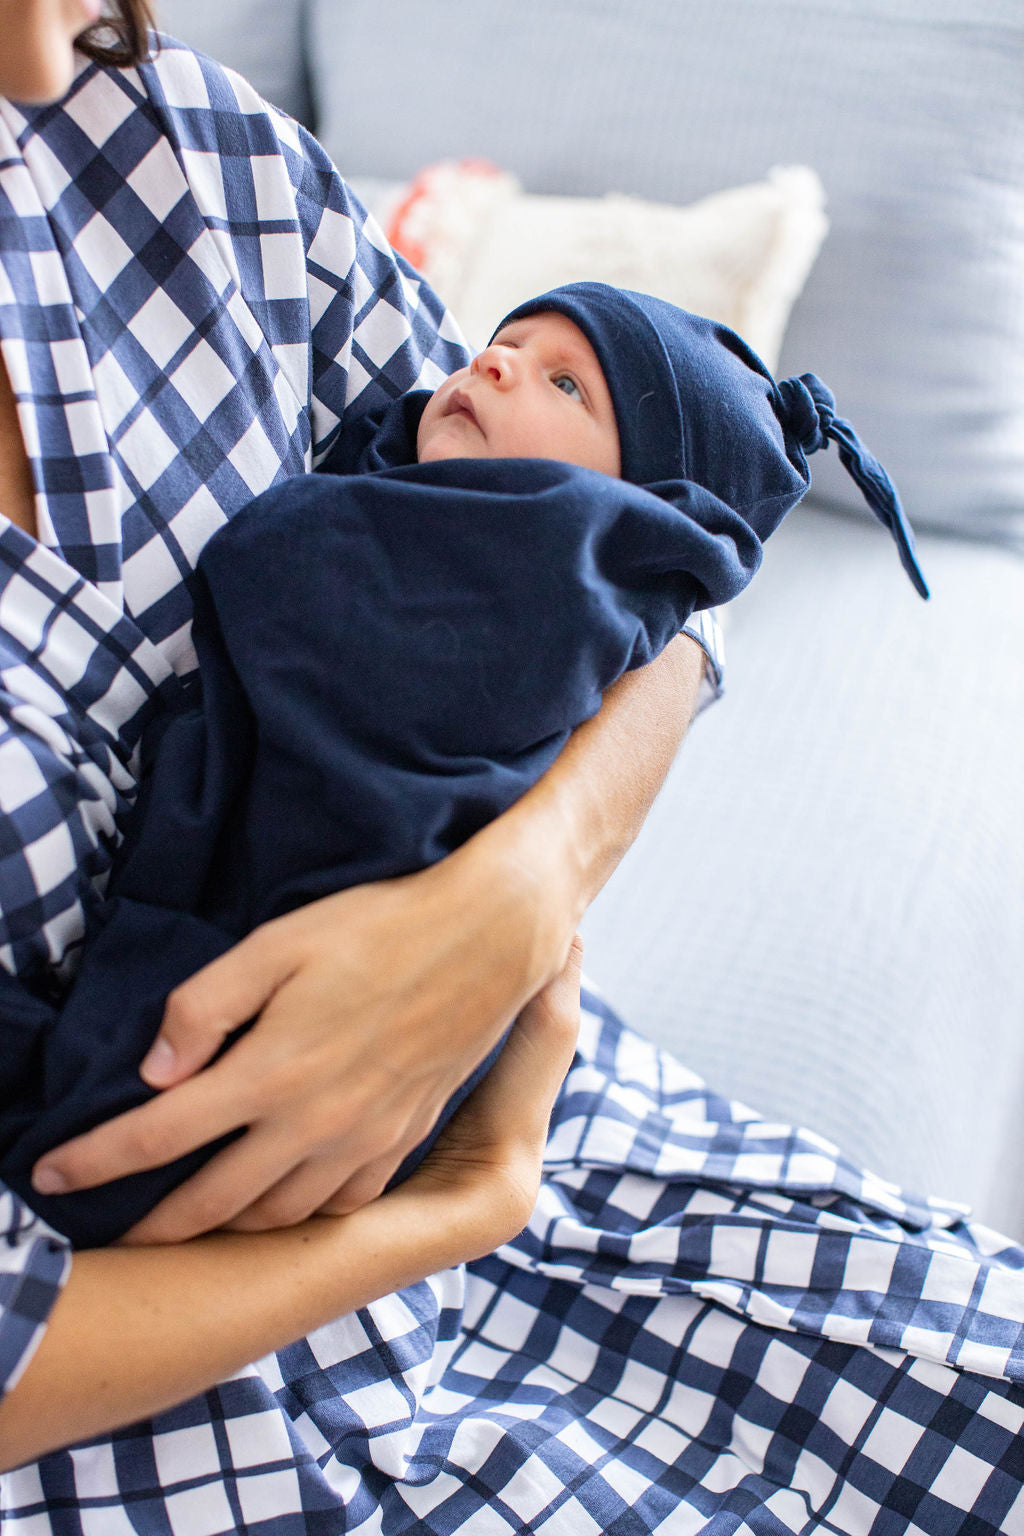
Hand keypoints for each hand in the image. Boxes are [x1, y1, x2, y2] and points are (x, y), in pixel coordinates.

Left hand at [33, 834, 575, 1243]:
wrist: (491, 938)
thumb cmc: (379, 926)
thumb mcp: (278, 943)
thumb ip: (205, 1007)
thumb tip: (154, 1071)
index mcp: (269, 1072)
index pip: (155, 1137)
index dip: (91, 1163)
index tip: (50, 1177)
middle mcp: (311, 1123)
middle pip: (208, 1203)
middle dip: (147, 1228)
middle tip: (111, 1236)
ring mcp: (362, 1141)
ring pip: (273, 1216)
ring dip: (220, 1231)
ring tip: (189, 1223)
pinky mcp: (402, 1140)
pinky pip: (337, 1206)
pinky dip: (297, 1217)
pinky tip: (282, 1202)